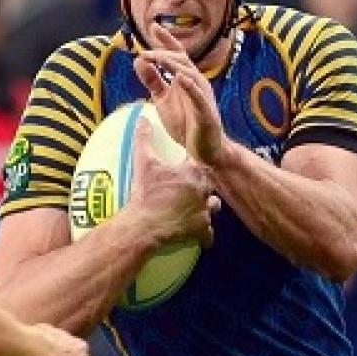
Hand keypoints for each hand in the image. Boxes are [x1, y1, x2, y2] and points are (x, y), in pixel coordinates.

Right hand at [128, 118, 219, 247]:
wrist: (145, 223)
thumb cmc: (145, 192)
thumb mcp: (143, 162)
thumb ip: (144, 138)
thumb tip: (142, 119)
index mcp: (193, 172)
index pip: (201, 165)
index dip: (195, 166)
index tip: (189, 168)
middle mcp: (203, 190)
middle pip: (210, 186)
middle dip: (204, 187)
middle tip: (192, 190)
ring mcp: (203, 211)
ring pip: (214, 207)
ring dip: (207, 208)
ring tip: (198, 209)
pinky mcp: (200, 230)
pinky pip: (208, 234)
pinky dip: (205, 235)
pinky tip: (200, 236)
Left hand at [133, 22, 226, 165]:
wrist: (205, 150)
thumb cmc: (186, 124)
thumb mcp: (163, 100)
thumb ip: (152, 81)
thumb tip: (138, 61)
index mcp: (186, 79)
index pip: (176, 55)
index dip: (166, 40)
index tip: (153, 26)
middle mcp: (196, 83)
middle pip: (182, 61)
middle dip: (163, 54)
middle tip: (144, 52)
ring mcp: (202, 96)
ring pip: (190, 74)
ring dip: (173, 66)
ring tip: (157, 59)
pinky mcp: (206, 112)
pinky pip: (198, 97)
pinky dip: (190, 86)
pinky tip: (180, 78)